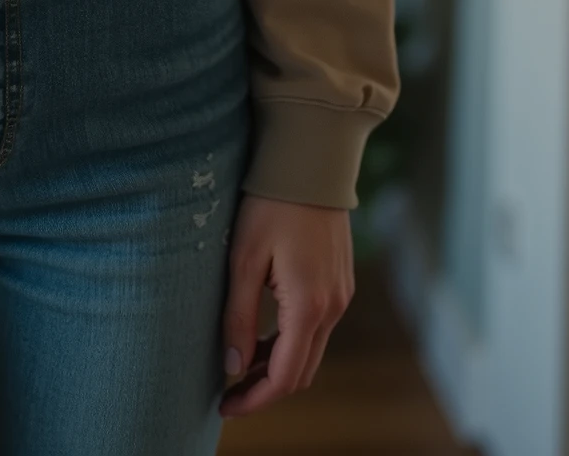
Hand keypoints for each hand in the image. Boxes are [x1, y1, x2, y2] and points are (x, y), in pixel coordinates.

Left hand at [218, 192, 353, 416]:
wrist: (310, 163)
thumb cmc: (270, 205)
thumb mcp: (243, 259)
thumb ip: (240, 317)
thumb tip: (234, 368)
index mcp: (309, 306)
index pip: (286, 376)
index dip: (256, 399)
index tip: (226, 405)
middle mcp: (333, 307)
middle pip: (303, 371)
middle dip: (267, 388)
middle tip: (230, 391)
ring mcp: (342, 295)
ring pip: (312, 350)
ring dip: (280, 364)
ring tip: (241, 363)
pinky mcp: (341, 282)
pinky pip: (318, 327)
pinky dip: (293, 341)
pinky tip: (265, 334)